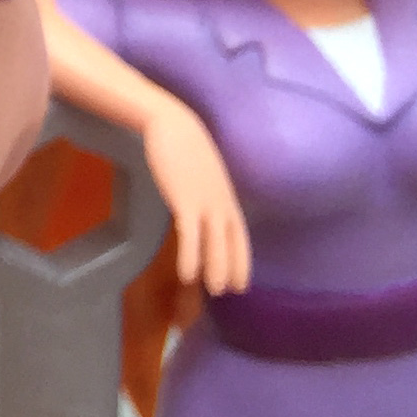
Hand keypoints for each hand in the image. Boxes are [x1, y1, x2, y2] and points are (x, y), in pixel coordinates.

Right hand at [143, 99, 250, 293]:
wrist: (174, 125)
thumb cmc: (185, 146)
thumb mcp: (203, 173)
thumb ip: (207, 192)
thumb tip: (203, 208)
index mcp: (227, 198)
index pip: (241, 236)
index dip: (242, 260)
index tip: (241, 282)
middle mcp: (222, 205)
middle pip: (233, 244)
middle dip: (232, 269)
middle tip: (228, 292)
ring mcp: (206, 204)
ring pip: (216, 245)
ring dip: (216, 269)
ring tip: (213, 290)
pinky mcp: (185, 201)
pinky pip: (191, 236)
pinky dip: (191, 257)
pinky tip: (187, 274)